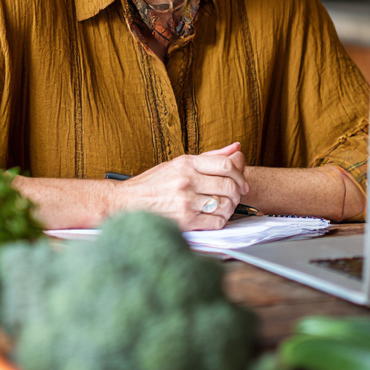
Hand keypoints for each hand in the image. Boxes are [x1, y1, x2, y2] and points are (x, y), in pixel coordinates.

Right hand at [111, 143, 247, 230]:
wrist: (127, 202)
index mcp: (186, 163)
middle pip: (228, 186)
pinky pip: (216, 222)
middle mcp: (187, 181)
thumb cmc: (153, 183)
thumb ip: (210, 157)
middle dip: (238, 193)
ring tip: (225, 207)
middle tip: (236, 197)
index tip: (242, 183)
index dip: (240, 175)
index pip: (226, 165)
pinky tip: (214, 218)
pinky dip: (221, 221)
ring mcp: (185, 202)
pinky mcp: (184, 221)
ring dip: (230, 208)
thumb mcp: (179, 163)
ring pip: (225, 205)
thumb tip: (237, 148)